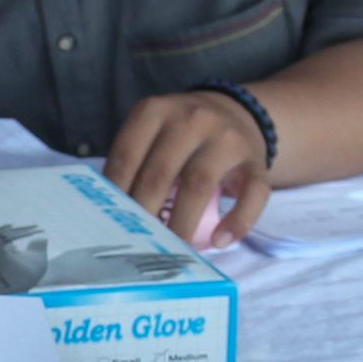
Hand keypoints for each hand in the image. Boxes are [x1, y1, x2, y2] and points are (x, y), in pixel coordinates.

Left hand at [107, 89, 270, 245]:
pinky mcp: (255, 162)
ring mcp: (226, 138)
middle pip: (160, 172)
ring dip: (182, 222)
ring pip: (200, 184)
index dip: (115, 192)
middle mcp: (192, 118)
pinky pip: (252, 193)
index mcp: (156, 111)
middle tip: (135, 244)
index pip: (127, 154)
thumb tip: (107, 213)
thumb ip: (133, 161)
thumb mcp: (154, 132)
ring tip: (171, 250)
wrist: (237, 115)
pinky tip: (220, 241)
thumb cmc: (181, 136)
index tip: (109, 223)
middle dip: (145, 213)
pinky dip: (237, 220)